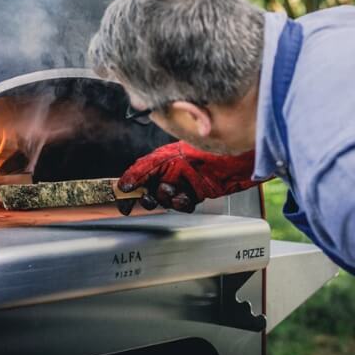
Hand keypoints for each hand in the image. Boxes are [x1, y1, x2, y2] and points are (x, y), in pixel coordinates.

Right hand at [117, 142, 256, 214]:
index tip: (124, 203)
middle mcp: (169, 171)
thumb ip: (142, 169)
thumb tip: (123, 184)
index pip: (137, 176)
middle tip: (151, 198)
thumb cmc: (201, 149)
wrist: (231, 159)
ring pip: (165, 200)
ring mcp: (182, 182)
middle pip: (149, 191)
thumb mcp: (164, 157)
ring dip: (168, 199)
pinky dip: (182, 203)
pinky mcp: (195, 193)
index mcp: (159, 160)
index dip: (129, 190)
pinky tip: (187, 197)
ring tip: (176, 192)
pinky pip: (182, 205)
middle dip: (149, 198)